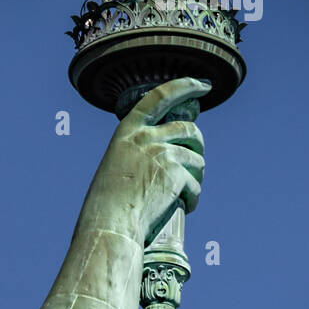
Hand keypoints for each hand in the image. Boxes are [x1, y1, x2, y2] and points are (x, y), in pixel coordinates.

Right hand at [86, 76, 208, 244]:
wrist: (110, 224)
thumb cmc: (105, 205)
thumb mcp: (115, 166)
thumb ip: (136, 154)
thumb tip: (159, 157)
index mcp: (128, 131)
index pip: (161, 96)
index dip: (185, 86)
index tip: (203, 84)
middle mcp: (147, 137)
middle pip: (188, 129)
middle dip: (197, 142)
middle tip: (198, 156)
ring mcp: (163, 155)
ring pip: (196, 159)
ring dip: (196, 175)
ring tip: (187, 192)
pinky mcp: (176, 175)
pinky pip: (195, 185)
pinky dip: (193, 198)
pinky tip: (186, 207)